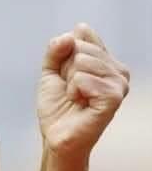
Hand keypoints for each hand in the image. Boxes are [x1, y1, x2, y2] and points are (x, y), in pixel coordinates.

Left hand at [38, 23, 129, 157]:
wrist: (56, 136)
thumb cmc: (58, 107)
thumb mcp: (51, 72)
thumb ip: (56, 50)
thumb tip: (70, 35)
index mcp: (107, 60)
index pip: (82, 34)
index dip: (63, 56)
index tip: (66, 76)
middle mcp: (118, 70)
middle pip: (80, 47)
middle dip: (65, 70)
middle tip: (71, 91)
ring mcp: (119, 83)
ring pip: (82, 61)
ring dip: (69, 82)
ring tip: (76, 98)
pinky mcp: (114, 97)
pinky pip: (84, 78)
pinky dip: (73, 91)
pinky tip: (80, 104)